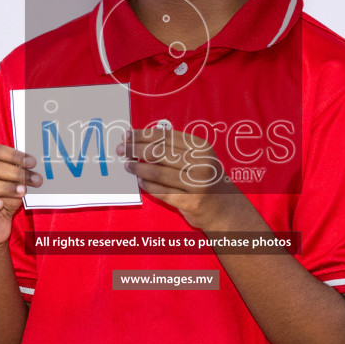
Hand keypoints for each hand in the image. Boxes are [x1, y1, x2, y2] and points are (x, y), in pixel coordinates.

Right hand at [0, 144, 41, 247]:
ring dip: (4, 187)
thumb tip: (31, 165)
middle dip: (14, 173)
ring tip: (22, 191)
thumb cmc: (2, 199)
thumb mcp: (14, 183)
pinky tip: (0, 204)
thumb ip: (19, 173)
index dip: (14, 155)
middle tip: (34, 179)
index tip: (33, 163)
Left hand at [119, 127, 254, 231]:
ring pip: (158, 172)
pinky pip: (162, 191)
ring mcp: (197, 184)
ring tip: (128, 165)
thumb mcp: (198, 158)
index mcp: (201, 148)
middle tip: (121, 149)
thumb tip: (142, 139)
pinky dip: (147, 186)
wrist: (224, 209)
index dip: (143, 134)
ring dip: (138, 168)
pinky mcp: (191, 202)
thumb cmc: (204, 179)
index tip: (127, 135)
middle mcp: (201, 163)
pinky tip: (139, 181)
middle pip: (159, 152)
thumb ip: (175, 148)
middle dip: (136, 149)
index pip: (165, 136)